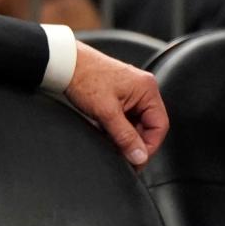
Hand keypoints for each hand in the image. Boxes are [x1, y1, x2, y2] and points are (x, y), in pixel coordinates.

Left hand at [64, 41, 168, 168]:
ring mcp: (130, 93)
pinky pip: (124, 118)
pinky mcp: (117, 96)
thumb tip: (139, 156)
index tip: (137, 161)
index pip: (159, 125)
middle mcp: (142, 90)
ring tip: (111, 146)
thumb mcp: (106, 112)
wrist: (65, 64)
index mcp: (147, 90)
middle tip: (123, 158)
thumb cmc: (85, 78)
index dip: (149, 146)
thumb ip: (124, 136)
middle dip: (135, 143)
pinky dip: (116, 129)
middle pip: (148, 126)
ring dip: (124, 137)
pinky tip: (105, 135)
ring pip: (134, 124)